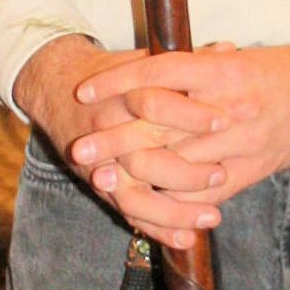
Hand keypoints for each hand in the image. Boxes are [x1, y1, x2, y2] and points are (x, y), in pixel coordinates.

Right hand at [12, 34, 231, 247]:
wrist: (59, 87)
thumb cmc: (114, 74)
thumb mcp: (145, 61)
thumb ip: (187, 61)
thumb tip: (230, 50)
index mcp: (124, 93)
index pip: (156, 103)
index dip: (190, 113)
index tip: (224, 120)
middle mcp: (109, 130)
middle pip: (146, 156)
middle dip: (187, 170)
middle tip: (221, 175)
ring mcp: (102, 162)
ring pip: (137, 195)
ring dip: (176, 210)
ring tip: (211, 217)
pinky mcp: (100, 185)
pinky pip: (129, 213)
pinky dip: (158, 228)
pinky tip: (186, 239)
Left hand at [73, 37, 289, 204]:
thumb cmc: (276, 70)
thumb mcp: (233, 58)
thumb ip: (193, 66)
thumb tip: (147, 67)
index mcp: (220, 71)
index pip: (156, 73)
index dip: (117, 83)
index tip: (85, 92)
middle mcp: (227, 108)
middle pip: (159, 125)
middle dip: (115, 139)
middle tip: (81, 148)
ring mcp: (239, 143)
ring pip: (178, 164)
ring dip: (135, 174)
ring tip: (102, 179)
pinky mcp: (250, 170)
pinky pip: (204, 192)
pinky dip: (173, 200)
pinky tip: (147, 202)